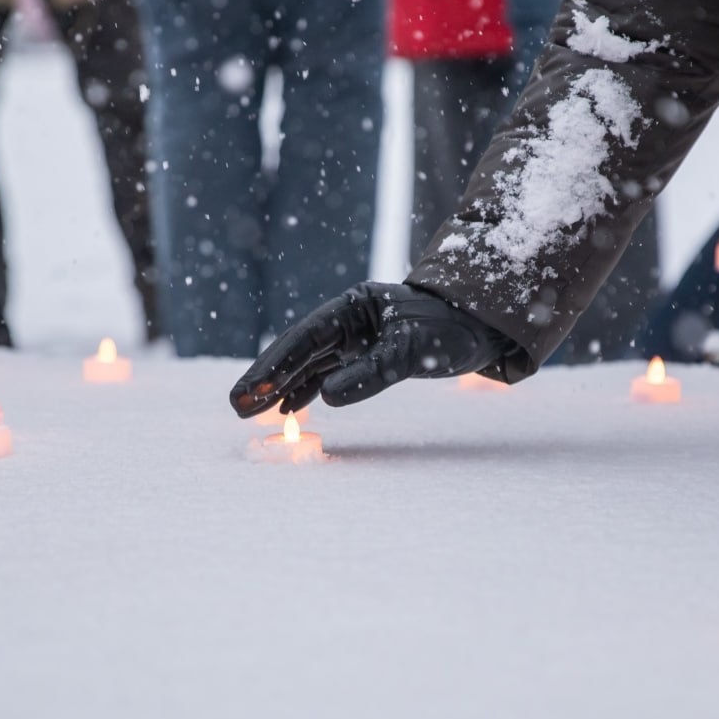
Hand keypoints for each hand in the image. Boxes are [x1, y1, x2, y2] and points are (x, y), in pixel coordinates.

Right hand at [229, 282, 516, 415]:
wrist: (482, 324)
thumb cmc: (452, 329)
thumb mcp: (414, 349)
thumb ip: (372, 371)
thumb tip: (324, 397)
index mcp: (354, 306)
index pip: (305, 338)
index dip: (274, 366)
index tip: (251, 391)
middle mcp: (349, 319)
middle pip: (297, 350)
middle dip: (266, 378)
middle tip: (236, 406)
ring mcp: (355, 336)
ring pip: (308, 363)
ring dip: (281, 387)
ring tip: (250, 412)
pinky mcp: (366, 353)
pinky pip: (326, 372)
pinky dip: (306, 389)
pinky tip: (289, 408)